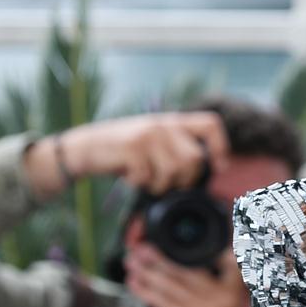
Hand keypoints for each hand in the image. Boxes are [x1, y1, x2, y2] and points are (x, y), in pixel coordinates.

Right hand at [24, 112, 229, 197]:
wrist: (86, 147)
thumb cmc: (126, 151)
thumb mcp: (155, 142)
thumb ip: (178, 148)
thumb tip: (208, 172)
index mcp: (174, 121)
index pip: (211, 124)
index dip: (220, 146)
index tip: (219, 167)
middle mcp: (163, 124)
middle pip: (195, 159)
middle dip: (184, 179)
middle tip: (165, 182)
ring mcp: (148, 134)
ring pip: (174, 171)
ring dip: (161, 185)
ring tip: (147, 179)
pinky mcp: (132, 147)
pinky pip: (149, 177)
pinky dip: (140, 184)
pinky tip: (130, 177)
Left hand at [124, 243, 247, 306]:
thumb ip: (201, 291)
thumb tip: (171, 271)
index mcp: (232, 292)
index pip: (222, 262)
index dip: (203, 248)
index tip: (180, 240)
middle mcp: (222, 296)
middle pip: (186, 269)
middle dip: (159, 258)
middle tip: (141, 248)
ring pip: (171, 282)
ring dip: (147, 270)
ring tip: (131, 262)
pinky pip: (161, 299)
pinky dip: (144, 290)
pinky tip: (132, 283)